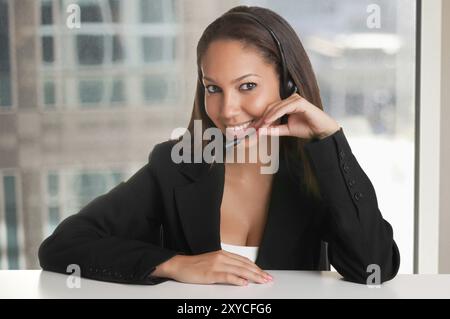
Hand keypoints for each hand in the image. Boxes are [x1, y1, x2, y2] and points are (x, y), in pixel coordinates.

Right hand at [151, 250, 272, 285]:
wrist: (178, 265)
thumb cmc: (194, 265)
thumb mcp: (212, 262)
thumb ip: (226, 265)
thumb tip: (240, 272)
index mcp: (223, 254)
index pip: (244, 261)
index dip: (256, 267)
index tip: (264, 273)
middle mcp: (221, 257)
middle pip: (244, 265)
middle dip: (258, 272)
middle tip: (268, 278)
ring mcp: (216, 265)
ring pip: (239, 270)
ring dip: (252, 276)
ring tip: (262, 281)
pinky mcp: (210, 273)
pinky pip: (226, 276)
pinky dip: (236, 279)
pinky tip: (243, 283)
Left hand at [254, 92, 339, 139]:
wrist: (321, 131)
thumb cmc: (307, 128)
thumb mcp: (286, 130)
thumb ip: (274, 129)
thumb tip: (260, 131)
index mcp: (287, 104)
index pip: (271, 109)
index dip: (261, 119)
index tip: (254, 128)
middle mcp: (291, 99)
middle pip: (271, 107)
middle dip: (262, 118)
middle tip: (254, 128)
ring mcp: (295, 99)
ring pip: (276, 107)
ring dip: (267, 117)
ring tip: (260, 126)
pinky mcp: (300, 102)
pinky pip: (284, 108)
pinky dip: (275, 114)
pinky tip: (268, 121)